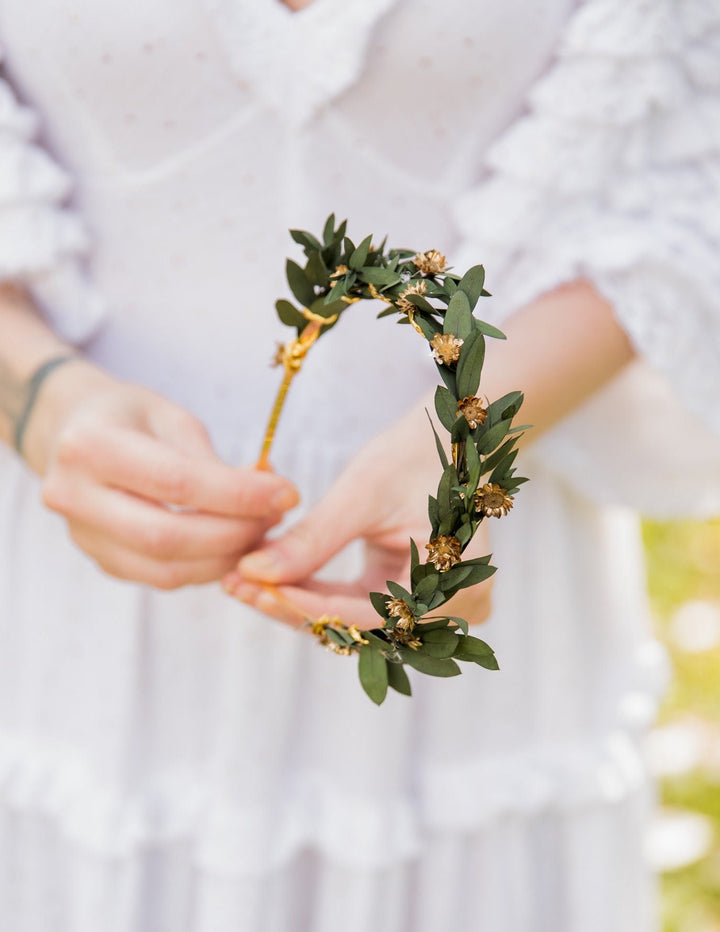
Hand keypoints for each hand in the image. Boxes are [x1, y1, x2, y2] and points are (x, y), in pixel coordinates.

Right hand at [26, 360, 298, 588]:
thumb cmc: (128, 415)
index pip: (176, 482)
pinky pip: (160, 577)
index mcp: (90, 445)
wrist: (70, 431)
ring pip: (165, 569)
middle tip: (276, 517)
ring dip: (225, 558)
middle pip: (167, 537)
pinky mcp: (99, 559)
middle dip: (235, 534)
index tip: (287, 493)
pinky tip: (233, 546)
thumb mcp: (169, 415)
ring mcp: (82, 535)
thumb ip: (210, 460)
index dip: (239, 494)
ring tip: (261, 532)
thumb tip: (267, 499)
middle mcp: (74, 496)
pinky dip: (206, 568)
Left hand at [223, 401, 493, 628]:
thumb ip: (312, 539)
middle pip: (358, 626)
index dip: (305, 605)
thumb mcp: (362, 494)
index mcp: (456, 587)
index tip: (252, 587)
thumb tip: (253, 573)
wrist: (450, 439)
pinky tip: (273, 578)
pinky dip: (318, 593)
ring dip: (301, 602)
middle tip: (237, 584)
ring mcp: (434, 607)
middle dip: (295, 605)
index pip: (368, 615)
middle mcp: (452, 610)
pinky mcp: (412, 596)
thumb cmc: (415, 456)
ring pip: (353, 621)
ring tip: (245, 580)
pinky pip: (359, 607)